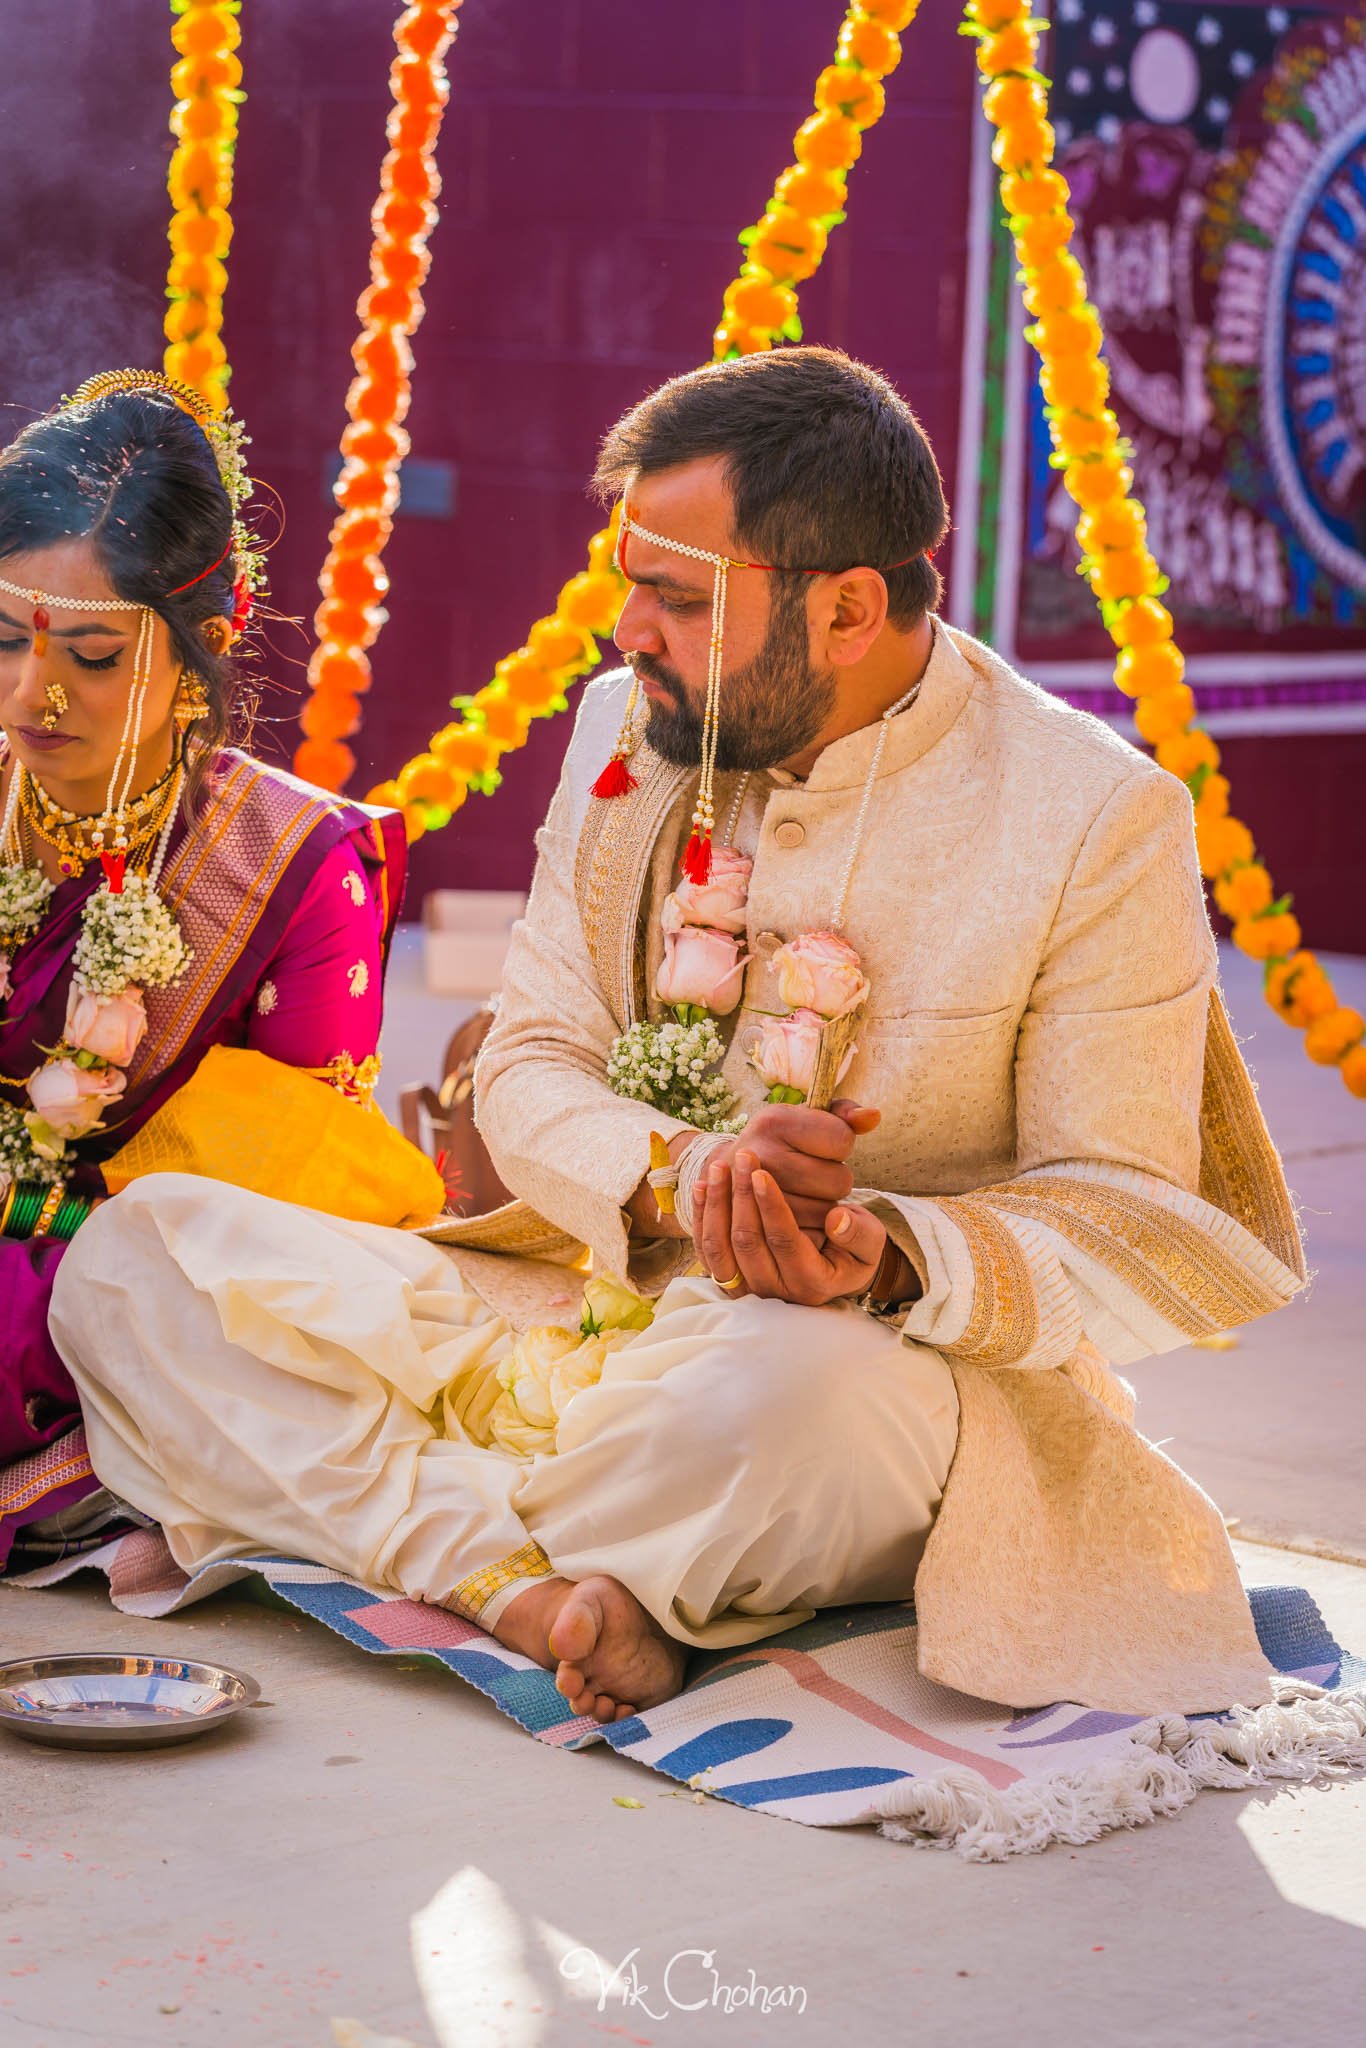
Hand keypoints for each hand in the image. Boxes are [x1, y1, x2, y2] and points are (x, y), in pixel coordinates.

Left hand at [692, 1148, 887, 1305]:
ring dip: (718, 1203)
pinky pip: (707, 1250)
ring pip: (721, 1247)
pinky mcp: (731, 1278)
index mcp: (813, 1282)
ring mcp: (750, 1287)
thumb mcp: (870, 1241)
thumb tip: (836, 1218)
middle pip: (748, 1241)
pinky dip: (701, 1217)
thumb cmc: (853, 1247)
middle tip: (743, 1156)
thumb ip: (860, 1232)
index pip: (784, 1241)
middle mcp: (777, 1290)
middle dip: (742, 1195)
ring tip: (720, 1165)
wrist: (833, 1265)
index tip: (762, 1174)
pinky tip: (702, 1185)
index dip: (771, 1206)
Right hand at [700, 1097, 880, 1236]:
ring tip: (802, 1194)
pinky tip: (797, 1216)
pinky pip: (810, 1236)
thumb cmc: (782, 1143)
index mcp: (775, 1121)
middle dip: (835, 1181)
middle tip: (812, 1175)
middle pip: (840, 1181)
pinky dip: (811, 1230)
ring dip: (824, 1209)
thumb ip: (845, 1115)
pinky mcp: (756, 1228)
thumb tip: (873, 1116)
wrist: (732, 1177)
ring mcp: (754, 1195)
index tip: (821, 1146)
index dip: (841, 1146)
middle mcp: (761, 1154)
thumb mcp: (807, 1120)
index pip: (843, 1139)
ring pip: (827, 1213)